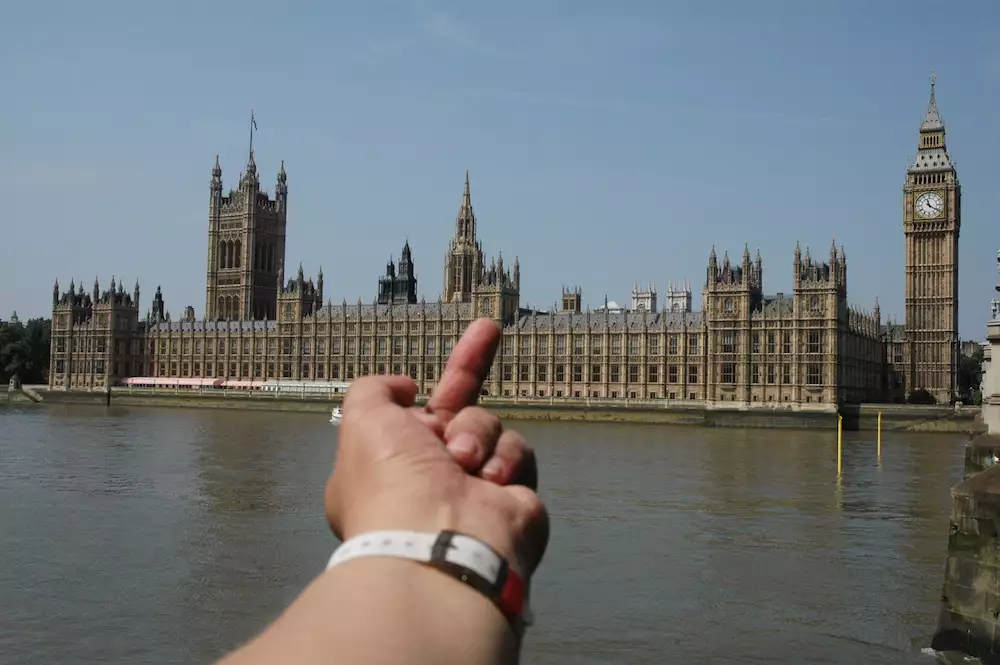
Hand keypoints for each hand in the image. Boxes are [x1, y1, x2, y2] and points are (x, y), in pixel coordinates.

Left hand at [325, 319, 548, 576]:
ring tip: (463, 462)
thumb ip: (376, 389)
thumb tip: (409, 389)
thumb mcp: (362, 418)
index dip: (423, 383)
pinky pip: (517, 452)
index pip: (411, 411)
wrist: (441, 543)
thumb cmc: (392, 483)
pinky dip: (503, 459)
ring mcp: (473, 488)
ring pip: (488, 424)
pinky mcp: (512, 498)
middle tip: (488, 326)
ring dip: (477, 433)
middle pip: (459, 405)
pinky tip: (488, 481)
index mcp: (390, 465)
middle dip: (473, 362)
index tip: (422, 375)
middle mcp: (431, 477)